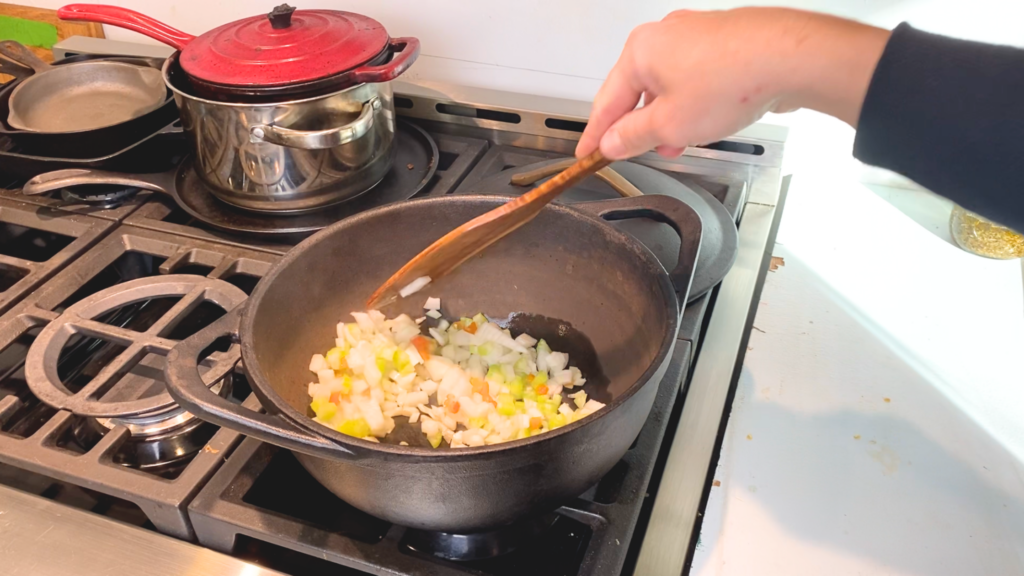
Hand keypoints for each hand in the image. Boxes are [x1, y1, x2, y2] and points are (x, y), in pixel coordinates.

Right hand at [576, 8, 890, 159]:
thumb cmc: (729, 80)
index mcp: (640, 51)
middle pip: (636, 90)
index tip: (586, 153)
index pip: (605, 101)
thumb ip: (633, 137)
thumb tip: (613, 143)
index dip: (595, 134)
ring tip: (674, 144)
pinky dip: (691, 103)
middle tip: (631, 154)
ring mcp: (696, 37)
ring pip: (668, 85)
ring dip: (666, 118)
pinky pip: (694, 78)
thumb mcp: (669, 125)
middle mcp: (664, 36)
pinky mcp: (723, 44)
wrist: (788, 58)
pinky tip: (702, 124)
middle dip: (636, 126)